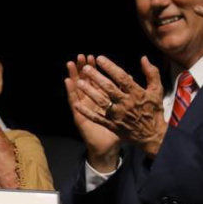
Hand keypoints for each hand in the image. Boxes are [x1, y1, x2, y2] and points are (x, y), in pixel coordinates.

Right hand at [65, 55, 120, 171]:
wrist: (110, 147)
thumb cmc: (120, 129)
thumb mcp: (127, 110)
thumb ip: (130, 93)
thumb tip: (135, 74)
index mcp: (103, 99)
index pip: (98, 80)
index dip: (96, 68)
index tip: (94, 57)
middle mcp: (92, 102)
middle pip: (86, 81)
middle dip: (84, 68)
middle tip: (81, 56)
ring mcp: (84, 108)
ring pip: (78, 89)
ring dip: (74, 76)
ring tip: (70, 64)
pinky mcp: (80, 116)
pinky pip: (75, 102)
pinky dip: (71, 92)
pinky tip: (68, 82)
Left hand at [74, 55, 165, 156]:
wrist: (152, 135)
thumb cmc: (154, 109)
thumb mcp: (157, 90)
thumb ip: (152, 73)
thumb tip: (143, 58)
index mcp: (137, 93)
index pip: (122, 77)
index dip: (110, 67)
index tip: (99, 58)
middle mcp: (126, 103)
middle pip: (109, 88)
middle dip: (96, 77)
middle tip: (85, 68)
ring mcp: (118, 115)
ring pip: (101, 101)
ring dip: (89, 92)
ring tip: (78, 82)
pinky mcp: (112, 125)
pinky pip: (97, 118)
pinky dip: (86, 112)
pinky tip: (76, 105)